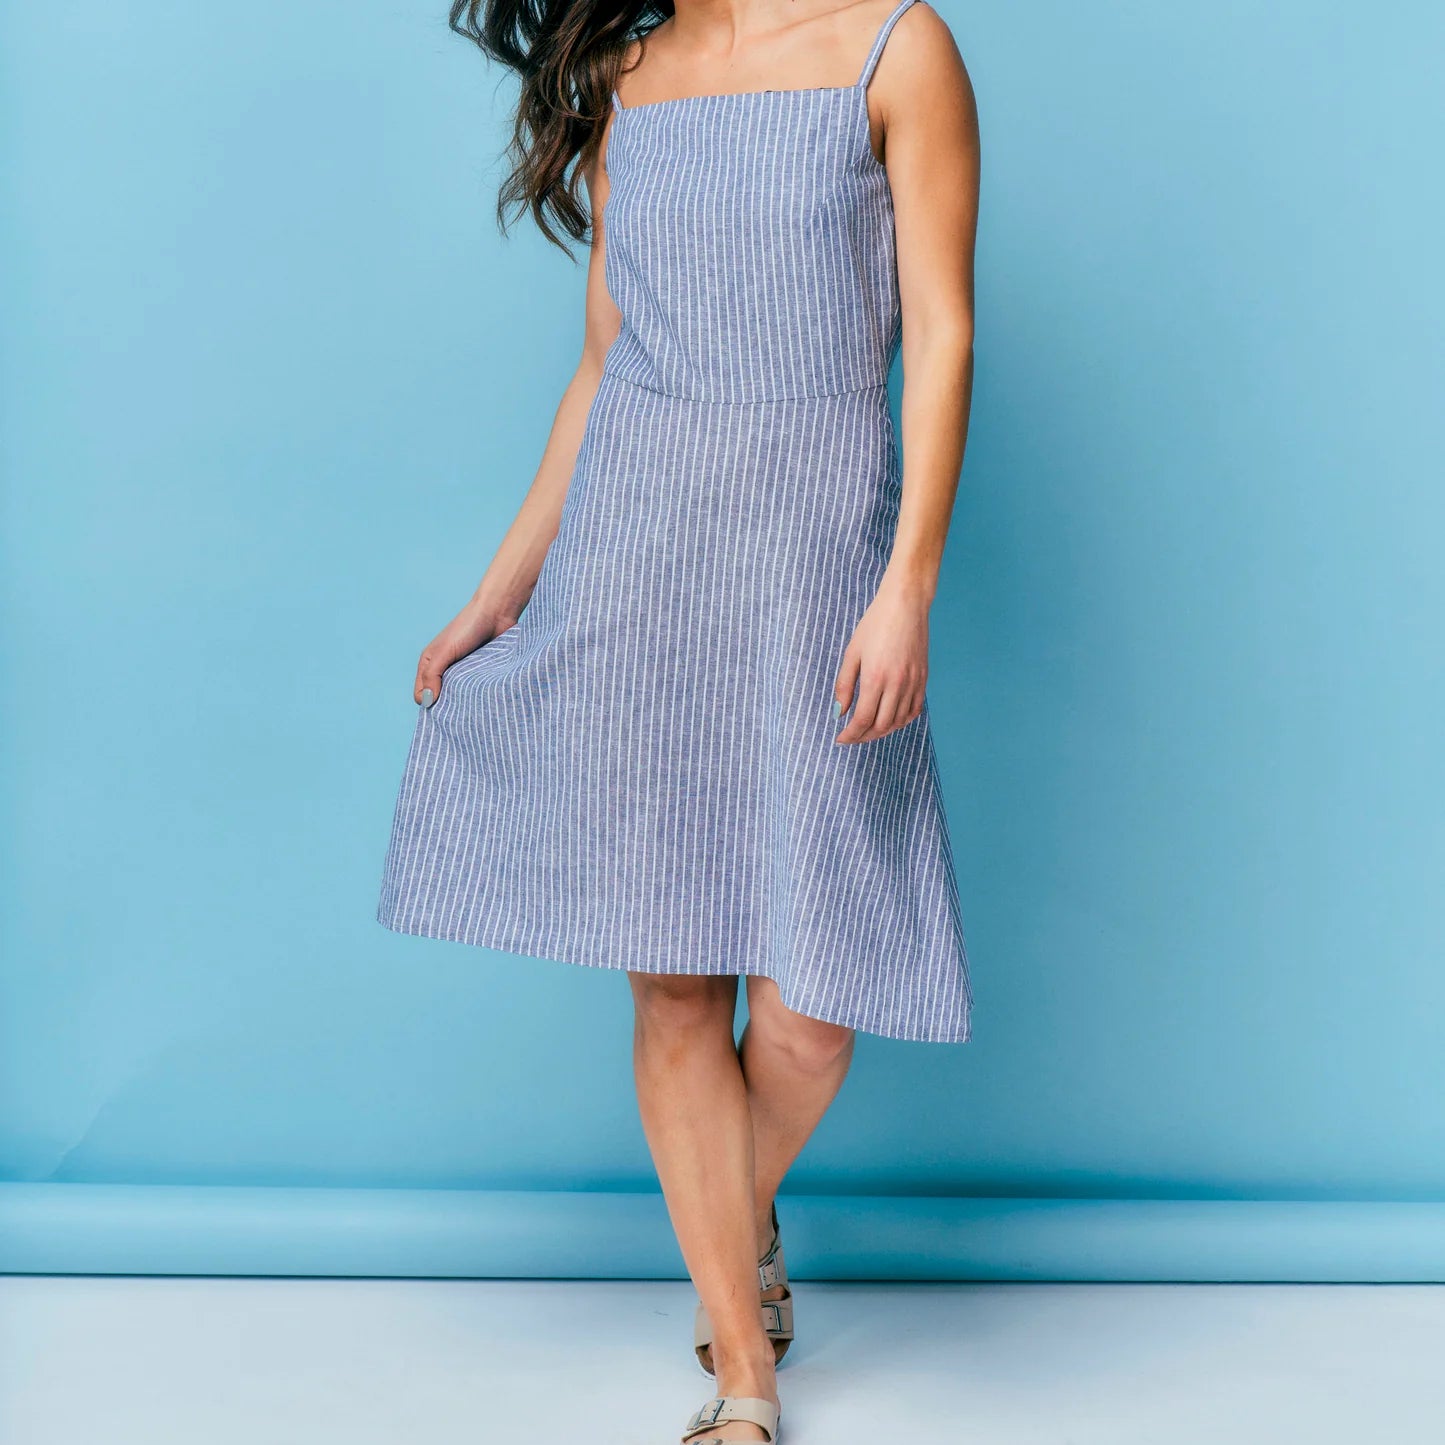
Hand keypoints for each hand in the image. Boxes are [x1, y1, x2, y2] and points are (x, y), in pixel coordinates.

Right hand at [414, 599, 518, 705]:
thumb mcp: (445, 650)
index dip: (429, 704)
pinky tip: (486, 698)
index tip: (444, 710)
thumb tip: (426, 702)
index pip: (421, 696)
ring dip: (465, 702)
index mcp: (429, 664)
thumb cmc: (468, 627)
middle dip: (448, 707)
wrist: (498, 613)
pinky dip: (479, 696)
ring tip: (474, 705)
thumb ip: (432, 675)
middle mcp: (444, 671)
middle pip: (440, 700)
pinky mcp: (480, 674)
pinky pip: (476, 692)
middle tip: (461, 711)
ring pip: (459, 698)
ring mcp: (463, 673)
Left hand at [832, 576, 929, 743]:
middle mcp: (897, 684)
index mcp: (876, 677)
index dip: (850, 734)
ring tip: (868, 730)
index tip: (840, 739)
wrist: (905, 604)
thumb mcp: (852, 652)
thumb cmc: (875, 624)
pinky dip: (901, 721)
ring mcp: (913, 682)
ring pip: (898, 721)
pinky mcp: (923, 679)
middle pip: (881, 725)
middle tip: (852, 737)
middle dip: (864, 736)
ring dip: (882, 731)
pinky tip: (890, 720)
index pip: (863, 719)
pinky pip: (914, 710)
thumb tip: (839, 712)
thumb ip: (844, 685)